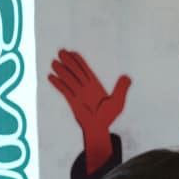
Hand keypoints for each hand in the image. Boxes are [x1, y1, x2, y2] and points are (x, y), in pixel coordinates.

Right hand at [47, 49, 129, 170]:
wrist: (98, 127)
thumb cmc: (108, 116)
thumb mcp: (118, 101)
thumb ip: (121, 89)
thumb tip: (127, 77)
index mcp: (95, 86)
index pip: (86, 70)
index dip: (79, 61)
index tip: (72, 52)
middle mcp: (85, 88)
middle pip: (75, 72)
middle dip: (68, 62)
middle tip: (61, 51)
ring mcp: (78, 94)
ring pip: (68, 80)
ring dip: (61, 71)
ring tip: (53, 62)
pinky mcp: (72, 101)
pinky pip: (64, 90)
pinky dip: (58, 84)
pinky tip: (51, 76)